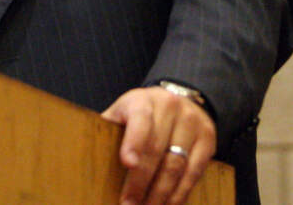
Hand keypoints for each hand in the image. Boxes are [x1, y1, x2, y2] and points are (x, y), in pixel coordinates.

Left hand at [101, 86, 216, 204]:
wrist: (181, 98)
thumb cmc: (142, 112)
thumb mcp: (124, 111)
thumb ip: (110, 128)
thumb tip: (84, 157)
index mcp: (143, 100)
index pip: (140, 120)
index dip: (134, 142)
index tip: (127, 163)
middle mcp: (170, 107)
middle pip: (156, 150)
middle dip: (141, 183)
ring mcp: (192, 123)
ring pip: (176, 165)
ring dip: (160, 194)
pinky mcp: (208, 140)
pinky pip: (193, 173)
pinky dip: (179, 194)